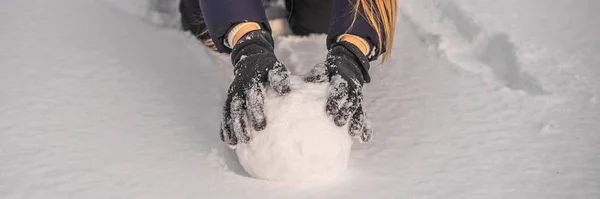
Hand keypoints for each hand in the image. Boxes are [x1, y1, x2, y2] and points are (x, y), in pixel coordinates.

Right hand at [220, 30, 290, 145]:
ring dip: (230, 128)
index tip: (261, 126)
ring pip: (229, 113)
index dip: (255, 111)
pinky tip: (228, 141)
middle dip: (241, 124)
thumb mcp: (274, 68)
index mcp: (250, 81)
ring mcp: (231, 96)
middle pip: (237, 108)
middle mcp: (238, 89)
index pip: (252, 97)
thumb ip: (279, 78)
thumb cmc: (267, 68)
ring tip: (234, 143)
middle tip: (247, 139)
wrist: (251, 60)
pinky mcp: (229, 101)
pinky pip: (225, 115)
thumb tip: (285, 91)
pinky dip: (224, 127)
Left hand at [305, 41, 372, 142]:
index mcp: (343, 82)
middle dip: (345, 114)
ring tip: (354, 134)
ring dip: (357, 123)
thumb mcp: (325, 68)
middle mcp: (352, 92)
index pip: (339, 92)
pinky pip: (364, 117)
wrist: (349, 64)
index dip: (335, 101)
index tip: (329, 111)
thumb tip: (309, 80)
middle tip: (338, 123)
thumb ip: (319, 74)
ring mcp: (358, 100)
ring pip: (359, 112)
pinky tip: (365, 139)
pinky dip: (366, 128)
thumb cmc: (332, 70)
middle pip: (350, 104)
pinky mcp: (360, 106)